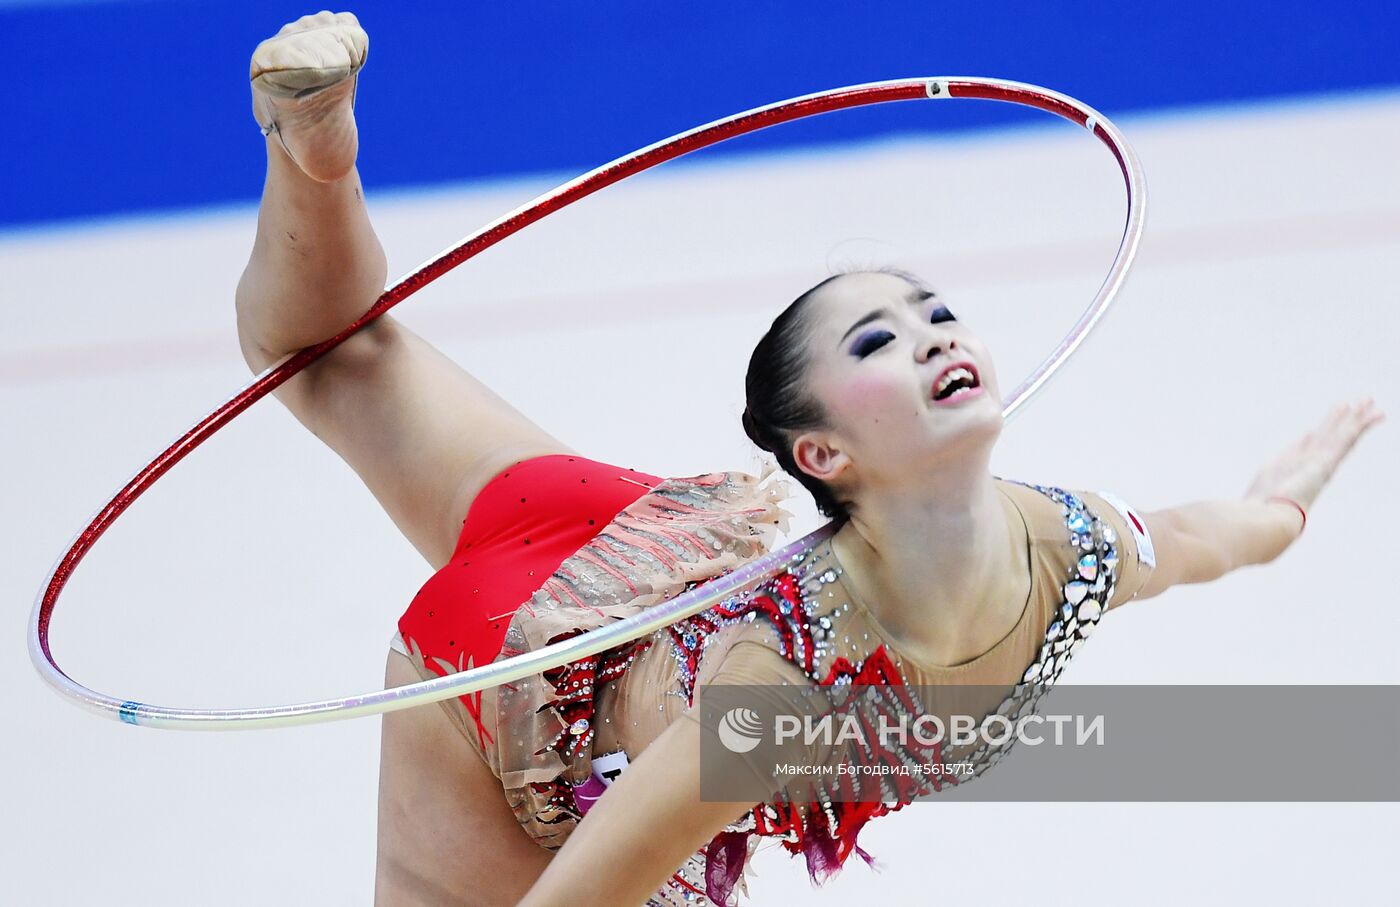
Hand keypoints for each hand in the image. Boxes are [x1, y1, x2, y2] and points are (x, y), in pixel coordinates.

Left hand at [1243, 396, 1385, 519]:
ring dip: (1355, 417)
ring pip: (1341, 433)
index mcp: (1289, 468)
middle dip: (1338, 421)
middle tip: (1353, 406)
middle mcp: (1308, 464)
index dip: (1312, 434)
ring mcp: (1320, 463)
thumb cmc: (1258, 512)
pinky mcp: (1328, 462)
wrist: (1271, 519)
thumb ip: (1253, 494)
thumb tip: (1240, 504)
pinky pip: (1347, 438)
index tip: (1316, 426)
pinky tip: (1372, 414)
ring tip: (1367, 402)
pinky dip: (1360, 425)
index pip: (1304, 445)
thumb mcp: (1251, 497)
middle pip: (1327, 436)